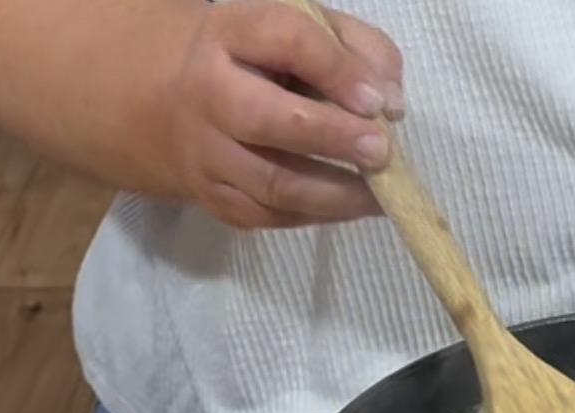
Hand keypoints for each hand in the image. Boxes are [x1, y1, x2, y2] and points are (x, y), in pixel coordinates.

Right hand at [170, 0, 403, 228]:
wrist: (184, 101)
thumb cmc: (269, 63)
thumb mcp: (312, 33)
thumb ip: (360, 52)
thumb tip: (390, 106)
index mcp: (233, 33)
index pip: (286, 40)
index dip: (336, 70)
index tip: (378, 102)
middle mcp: (208, 91)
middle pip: (263, 118)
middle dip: (330, 137)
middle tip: (381, 152)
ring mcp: (207, 151)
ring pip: (272, 183)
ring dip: (336, 194)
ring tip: (381, 195)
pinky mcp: (216, 198)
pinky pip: (272, 217)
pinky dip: (320, 215)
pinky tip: (351, 206)